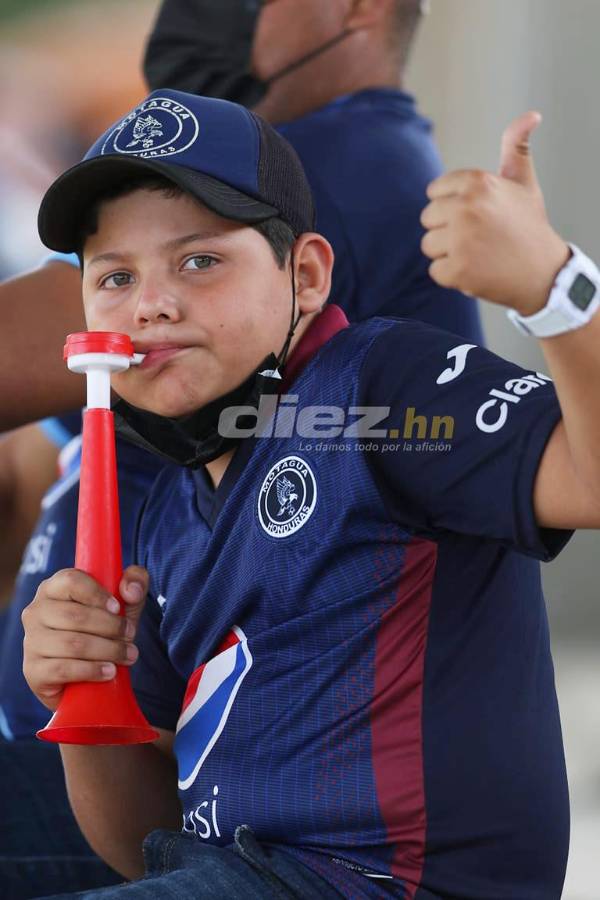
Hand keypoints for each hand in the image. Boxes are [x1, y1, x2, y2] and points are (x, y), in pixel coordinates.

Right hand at [22, 566, 147, 711]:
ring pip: (72, 644)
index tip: (118, 608)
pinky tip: (109, 671)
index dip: (97, 594)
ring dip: (107, 650)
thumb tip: (131, 589)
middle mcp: (36, 611)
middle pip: (75, 615)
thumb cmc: (103, 629)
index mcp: (53, 588)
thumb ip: (135, 581)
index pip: (71, 581)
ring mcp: (31, 642)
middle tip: (130, 636)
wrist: (85, 676)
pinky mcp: (33, 671)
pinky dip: (92, 670)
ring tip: (127, 655)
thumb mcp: (124, 603)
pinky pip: (63, 669)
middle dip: (111, 627)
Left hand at [420, 112, 569, 315]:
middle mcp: (467, 207)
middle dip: (447, 230)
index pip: (434, 192)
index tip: (477, 216)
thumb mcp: (522, 182)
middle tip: (478, 237)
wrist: (543, 273)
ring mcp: (461, 240)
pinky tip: (476, 270)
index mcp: (477, 182)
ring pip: (428, 245)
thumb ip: (515, 147)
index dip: (453, 207)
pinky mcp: (458, 270)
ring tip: (477, 253)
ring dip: (447, 253)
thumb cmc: (528, 226)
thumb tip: (530, 115)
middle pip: (427, 218)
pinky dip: (452, 275)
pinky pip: (435, 271)